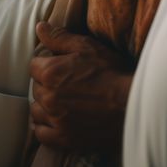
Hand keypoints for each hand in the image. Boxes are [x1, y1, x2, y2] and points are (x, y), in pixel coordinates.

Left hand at [29, 23, 132, 152]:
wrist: (131, 105)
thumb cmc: (111, 72)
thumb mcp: (87, 47)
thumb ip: (60, 38)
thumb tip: (40, 27)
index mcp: (51, 72)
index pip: (34, 66)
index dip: (47, 64)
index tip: (61, 67)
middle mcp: (48, 97)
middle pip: (36, 88)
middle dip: (47, 84)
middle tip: (66, 83)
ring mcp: (55, 120)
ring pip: (36, 111)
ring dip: (45, 106)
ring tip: (61, 102)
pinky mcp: (63, 138)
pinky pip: (41, 134)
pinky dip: (45, 127)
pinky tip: (56, 121)